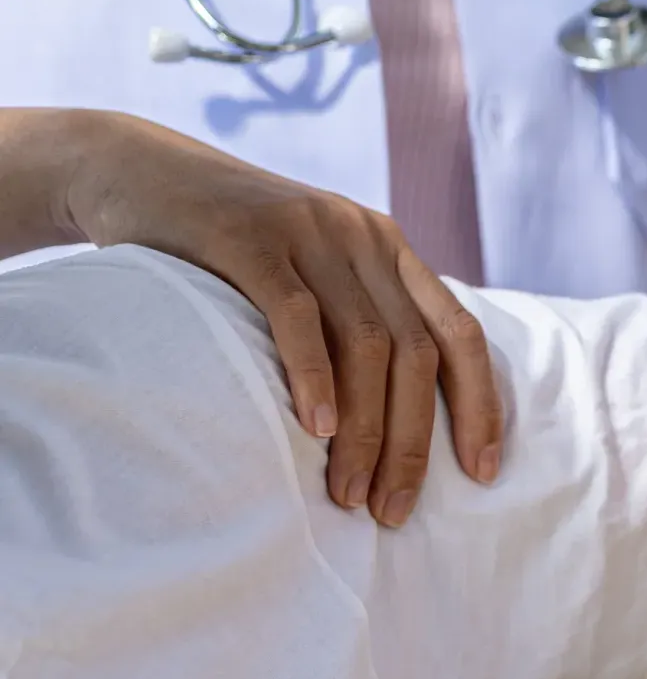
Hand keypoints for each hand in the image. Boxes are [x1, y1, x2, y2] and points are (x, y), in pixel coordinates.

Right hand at [63, 112, 499, 526]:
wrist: (131, 167)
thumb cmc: (226, 245)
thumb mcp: (310, 270)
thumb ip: (355, 318)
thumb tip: (395, 421)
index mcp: (389, 249)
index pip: (460, 334)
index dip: (480, 406)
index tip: (483, 473)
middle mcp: (362, 235)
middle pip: (416, 354)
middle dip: (412, 442)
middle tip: (393, 511)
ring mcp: (309, 232)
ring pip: (366, 344)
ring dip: (365, 430)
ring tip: (349, 492)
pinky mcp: (249, 239)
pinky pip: (298, 316)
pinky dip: (314, 377)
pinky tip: (317, 430)